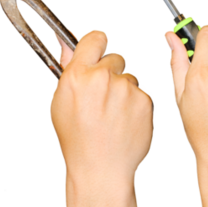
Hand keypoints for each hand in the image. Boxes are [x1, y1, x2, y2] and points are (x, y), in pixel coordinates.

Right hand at [50, 30, 155, 181]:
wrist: (101, 167)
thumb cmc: (77, 138)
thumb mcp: (62, 102)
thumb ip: (70, 69)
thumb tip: (66, 42)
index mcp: (78, 76)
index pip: (95, 38)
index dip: (98, 43)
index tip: (99, 49)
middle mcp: (103, 78)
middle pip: (116, 57)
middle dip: (112, 71)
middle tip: (105, 94)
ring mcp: (126, 89)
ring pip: (131, 77)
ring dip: (125, 89)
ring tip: (114, 113)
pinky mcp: (145, 101)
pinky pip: (142, 93)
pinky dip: (136, 104)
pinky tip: (126, 121)